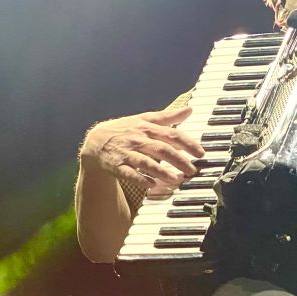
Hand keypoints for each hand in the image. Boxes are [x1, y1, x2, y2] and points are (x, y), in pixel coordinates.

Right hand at [80, 102, 204, 193]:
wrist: (95, 141)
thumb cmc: (125, 130)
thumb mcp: (145, 120)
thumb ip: (168, 117)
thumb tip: (190, 110)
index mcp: (147, 128)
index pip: (171, 134)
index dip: (187, 143)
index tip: (201, 153)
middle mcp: (138, 139)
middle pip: (161, 149)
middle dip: (179, 160)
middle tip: (192, 171)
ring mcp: (127, 152)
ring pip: (145, 162)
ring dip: (161, 171)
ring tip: (176, 180)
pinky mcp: (116, 165)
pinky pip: (129, 173)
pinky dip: (139, 179)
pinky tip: (151, 185)